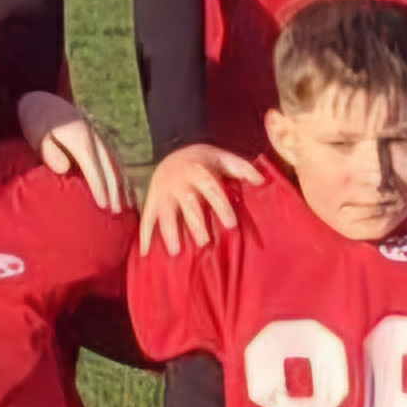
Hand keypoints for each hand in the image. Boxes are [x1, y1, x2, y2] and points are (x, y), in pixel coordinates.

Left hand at [21, 92, 125, 213]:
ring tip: (128, 206)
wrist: (42, 101)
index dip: (100, 187)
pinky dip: (121, 175)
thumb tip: (65, 169)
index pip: (93, 167)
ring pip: (116, 164)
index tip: (105, 206)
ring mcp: (99, 137)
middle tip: (118, 213)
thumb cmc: (36, 122)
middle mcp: (95, 137)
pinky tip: (126, 189)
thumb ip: (50, 151)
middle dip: (115, 191)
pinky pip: (114, 159)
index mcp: (80, 137)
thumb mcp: (37, 135)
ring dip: (122, 185)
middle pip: (109, 167)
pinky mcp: (99, 139)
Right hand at [133, 143, 262, 252]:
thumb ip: (242, 168)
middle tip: (204, 243)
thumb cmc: (204, 162)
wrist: (173, 153)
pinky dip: (144, 236)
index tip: (231, 225)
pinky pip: (146, 219)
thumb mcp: (223, 158)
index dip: (220, 206)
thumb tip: (262, 181)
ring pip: (165, 213)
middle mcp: (178, 182)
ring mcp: (163, 192)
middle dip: (195, 224)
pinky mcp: (152, 201)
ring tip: (176, 252)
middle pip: (188, 205)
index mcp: (199, 171)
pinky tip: (145, 254)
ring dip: (169, 232)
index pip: (211, 189)